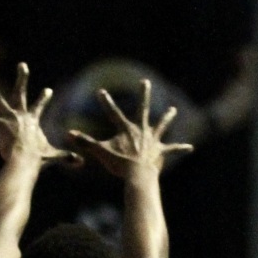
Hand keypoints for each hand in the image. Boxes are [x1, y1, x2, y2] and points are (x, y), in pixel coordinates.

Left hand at [0, 63, 71, 165]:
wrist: (27, 161)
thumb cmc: (37, 160)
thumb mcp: (53, 157)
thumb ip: (66, 158)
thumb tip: (82, 162)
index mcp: (32, 121)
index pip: (40, 106)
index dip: (44, 98)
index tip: (48, 90)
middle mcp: (20, 115)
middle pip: (21, 93)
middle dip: (22, 78)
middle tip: (22, 65)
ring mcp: (9, 118)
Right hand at [68, 78, 194, 177]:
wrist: (138, 175)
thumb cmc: (119, 164)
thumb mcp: (100, 152)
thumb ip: (85, 143)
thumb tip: (68, 134)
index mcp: (127, 129)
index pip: (113, 113)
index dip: (105, 102)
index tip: (100, 91)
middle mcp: (141, 130)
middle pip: (142, 108)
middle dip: (143, 94)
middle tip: (145, 82)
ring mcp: (152, 140)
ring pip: (160, 125)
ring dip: (167, 117)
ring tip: (173, 110)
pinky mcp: (160, 151)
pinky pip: (172, 149)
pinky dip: (180, 148)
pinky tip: (190, 147)